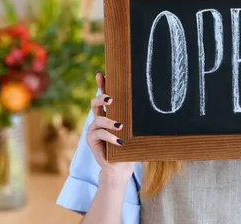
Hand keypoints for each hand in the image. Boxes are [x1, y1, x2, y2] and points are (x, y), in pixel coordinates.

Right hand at [86, 72, 134, 186]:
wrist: (121, 166)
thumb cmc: (129, 146)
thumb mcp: (133, 130)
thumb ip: (134, 119)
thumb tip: (150, 104)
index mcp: (109, 113)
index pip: (105, 96)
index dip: (102, 84)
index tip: (101, 74)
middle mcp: (99, 119)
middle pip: (95, 103)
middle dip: (102, 97)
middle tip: (111, 98)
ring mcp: (93, 129)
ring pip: (98, 120)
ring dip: (110, 122)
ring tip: (121, 126)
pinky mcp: (91, 140)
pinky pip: (99, 134)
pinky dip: (110, 137)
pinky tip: (119, 141)